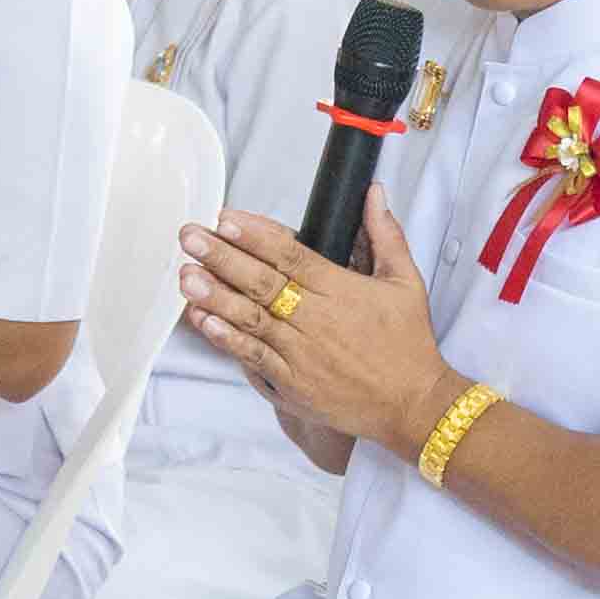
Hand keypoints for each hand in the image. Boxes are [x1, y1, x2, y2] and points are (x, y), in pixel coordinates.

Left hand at [179, 196, 453, 461]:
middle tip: (189, 236)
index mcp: (340, 289)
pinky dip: (226, 339)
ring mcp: (301, 353)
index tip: (226, 218)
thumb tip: (374, 193)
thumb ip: (384, 234)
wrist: (413, 405)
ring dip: (215, 296)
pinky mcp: (293, 383)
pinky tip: (202, 321)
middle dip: (222, 257)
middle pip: (261, 282)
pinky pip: (253, 356)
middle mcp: (316, 319)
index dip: (255, 236)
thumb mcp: (405, 282)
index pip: (290, 255)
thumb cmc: (408, 343)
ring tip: (186, 275)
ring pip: (250, 319)